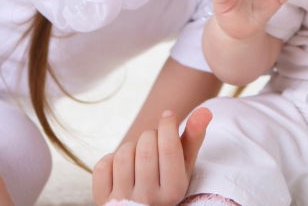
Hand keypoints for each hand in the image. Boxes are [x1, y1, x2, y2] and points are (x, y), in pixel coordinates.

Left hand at [92, 107, 211, 205]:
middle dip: (149, 135)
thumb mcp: (183, 166)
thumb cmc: (166, 181)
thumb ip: (193, 139)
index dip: (168, 125)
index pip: (169, 149)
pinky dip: (111, 159)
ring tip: (138, 154)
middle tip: (153, 140)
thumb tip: (204, 111)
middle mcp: (149, 200)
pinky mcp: (102, 200)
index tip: (168, 115)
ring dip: (130, 146)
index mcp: (174, 191)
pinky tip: (121, 167)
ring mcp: (124, 201)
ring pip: (123, 155)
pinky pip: (103, 166)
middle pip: (146, 149)